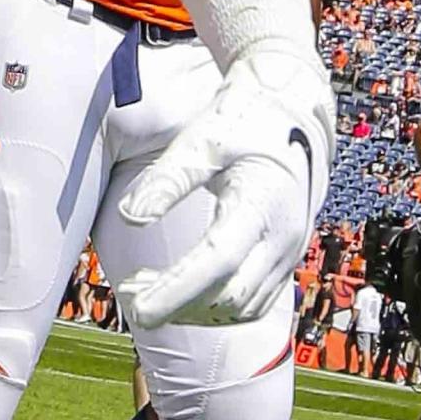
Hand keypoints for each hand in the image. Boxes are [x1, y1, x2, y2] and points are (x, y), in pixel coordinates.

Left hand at [113, 43, 334, 329]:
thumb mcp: (202, 139)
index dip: (174, 290)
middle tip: (127, 294)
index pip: (217, 262)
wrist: (293, 108)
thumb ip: (168, 179)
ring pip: (242, 307)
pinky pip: (253, 301)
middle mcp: (284, 236)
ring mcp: (290, 250)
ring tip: (144, 287)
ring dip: (193, 310)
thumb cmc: (243, 118)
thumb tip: (130, 217)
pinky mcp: (287, 257)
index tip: (134, 306)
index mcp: (262, 203)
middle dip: (177, 306)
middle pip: (230, 296)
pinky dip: (215, 307)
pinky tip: (179, 291)